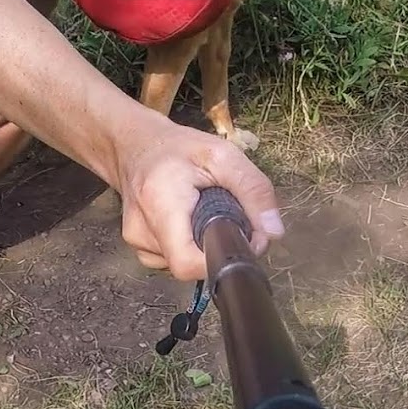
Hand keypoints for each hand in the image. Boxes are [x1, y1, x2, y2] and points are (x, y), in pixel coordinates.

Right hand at [113, 118, 284, 279]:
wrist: (134, 144)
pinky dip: (186, 244)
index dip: (219, 258)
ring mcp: (135, 241)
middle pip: (189, 264)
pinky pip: (170, 258)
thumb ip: (253, 190)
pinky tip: (187, 219)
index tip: (240, 236)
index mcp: (160, 204)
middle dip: (215, 246)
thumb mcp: (224, 155)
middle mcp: (141, 229)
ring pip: (182, 263)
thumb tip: (273, 232)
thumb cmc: (178, 147)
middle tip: (225, 213)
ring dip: (201, 244)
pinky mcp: (136, 245)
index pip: (187, 263)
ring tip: (202, 210)